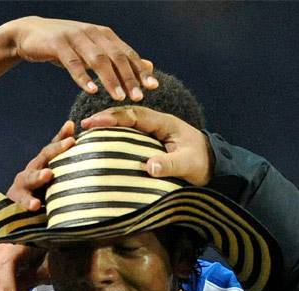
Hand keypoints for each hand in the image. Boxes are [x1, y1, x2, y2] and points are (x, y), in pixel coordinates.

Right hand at [7, 120, 75, 210]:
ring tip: (48, 174)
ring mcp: (23, 184)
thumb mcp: (61, 179)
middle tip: (70, 141)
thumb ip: (74, 169)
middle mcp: (33, 169)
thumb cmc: (49, 195)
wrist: (21, 213)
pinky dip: (28, 202)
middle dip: (57, 149)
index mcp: (45, 163)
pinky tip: (35, 205)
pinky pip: (22, 200)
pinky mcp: (17, 199)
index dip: (62, 136)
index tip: (70, 125)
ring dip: (39, 176)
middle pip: (44, 157)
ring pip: (30, 178)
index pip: (54, 147)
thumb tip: (101, 158)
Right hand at [8, 16, 158, 100]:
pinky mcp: (58, 44)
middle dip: (129, 77)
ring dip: (110, 79)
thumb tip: (148, 66)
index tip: (153, 87)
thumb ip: (119, 58)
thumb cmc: (66, 46)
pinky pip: (72, 62)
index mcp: (104, 35)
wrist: (30, 34)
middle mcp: (93, 33)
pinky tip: (91, 91)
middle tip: (138, 97)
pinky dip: (83, 77)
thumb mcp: (94, 50)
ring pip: (97, 59)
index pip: (127, 53)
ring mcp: (75, 37)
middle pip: (116, 57)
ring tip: (119, 97)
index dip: (140, 70)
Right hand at [81, 106, 213, 185]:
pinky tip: (102, 144)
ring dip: (108, 127)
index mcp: (164, 123)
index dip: (113, 117)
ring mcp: (153, 133)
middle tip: (83, 126)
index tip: (94, 122)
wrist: (215, 166)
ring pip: (127, 125)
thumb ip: (170, 164)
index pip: (135, 115)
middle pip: (126, 115)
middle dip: (105, 118)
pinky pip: (130, 136)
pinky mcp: (151, 143)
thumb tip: (149, 167)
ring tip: (87, 134)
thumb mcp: (188, 165)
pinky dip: (115, 137)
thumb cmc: (202, 163)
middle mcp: (157, 124)